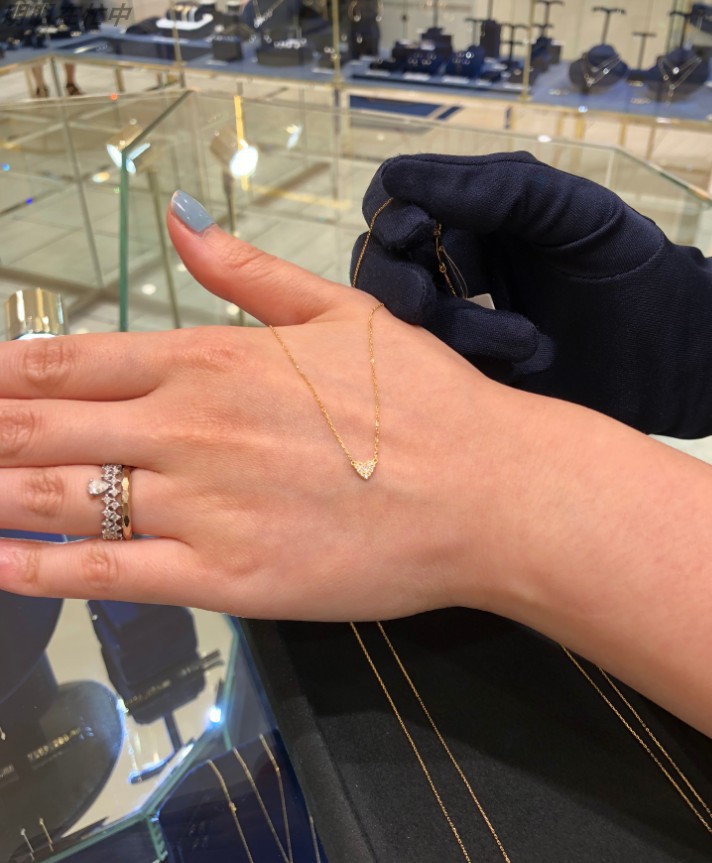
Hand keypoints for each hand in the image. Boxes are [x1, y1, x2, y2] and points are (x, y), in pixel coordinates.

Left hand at [0, 192, 521, 619]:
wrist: (487, 491)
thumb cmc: (420, 400)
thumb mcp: (341, 312)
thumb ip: (249, 272)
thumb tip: (180, 222)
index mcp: (211, 360)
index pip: (70, 362)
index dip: (2, 375)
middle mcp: (189, 429)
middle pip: (42, 428)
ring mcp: (200, 508)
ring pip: (56, 500)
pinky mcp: (224, 580)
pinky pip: (105, 575)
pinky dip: (36, 570)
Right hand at [352, 152, 711, 437]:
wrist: (672, 358)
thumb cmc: (631, 271)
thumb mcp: (574, 212)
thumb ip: (498, 187)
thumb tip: (398, 179)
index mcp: (473, 215)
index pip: (396, 202)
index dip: (390, 215)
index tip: (413, 235)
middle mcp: (454, 265)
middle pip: (378, 265)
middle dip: (394, 282)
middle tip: (424, 303)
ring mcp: (455, 323)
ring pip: (400, 322)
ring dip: (452, 330)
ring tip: (523, 340)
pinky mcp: (464, 374)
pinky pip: (430, 368)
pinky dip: (468, 363)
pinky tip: (523, 364)